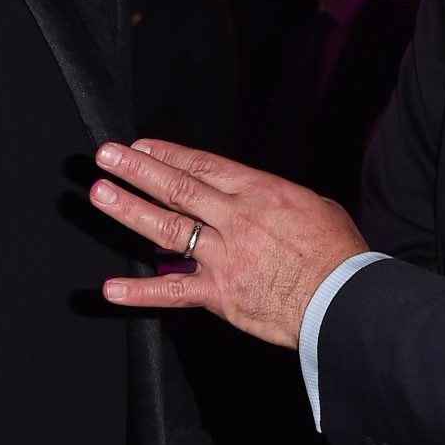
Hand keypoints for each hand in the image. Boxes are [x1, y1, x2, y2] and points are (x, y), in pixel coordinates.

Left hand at [89, 138, 368, 347]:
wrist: (343, 299)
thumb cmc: (338, 255)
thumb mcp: (316, 207)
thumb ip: (281, 200)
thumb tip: (268, 200)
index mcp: (260, 193)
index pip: (204, 166)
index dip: (169, 154)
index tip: (142, 145)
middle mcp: (236, 219)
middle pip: (178, 188)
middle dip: (138, 169)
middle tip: (108, 156)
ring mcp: (223, 256)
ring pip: (167, 229)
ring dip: (130, 210)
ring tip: (101, 194)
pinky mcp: (220, 294)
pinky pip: (173, 292)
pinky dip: (140, 292)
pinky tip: (111, 289)